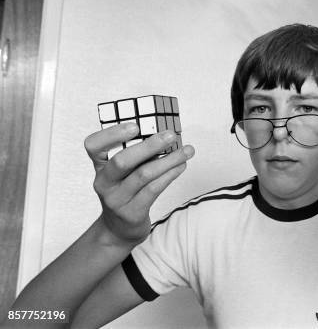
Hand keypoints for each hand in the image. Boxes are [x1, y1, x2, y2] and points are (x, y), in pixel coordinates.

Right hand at [84, 123, 194, 245]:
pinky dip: (170, 175)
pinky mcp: (131, 212)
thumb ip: (136, 155)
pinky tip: (181, 166)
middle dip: (149, 146)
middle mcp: (104, 183)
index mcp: (99, 167)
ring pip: (143, 175)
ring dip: (169, 160)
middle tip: (170, 135)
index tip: (135, 125)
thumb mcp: (123, 173)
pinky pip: (153, 190)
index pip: (93, 146)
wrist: (120, 229)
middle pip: (122, 160)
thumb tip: (165, 134)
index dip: (111, 134)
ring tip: (187, 151)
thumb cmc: (126, 192)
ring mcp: (116, 199)